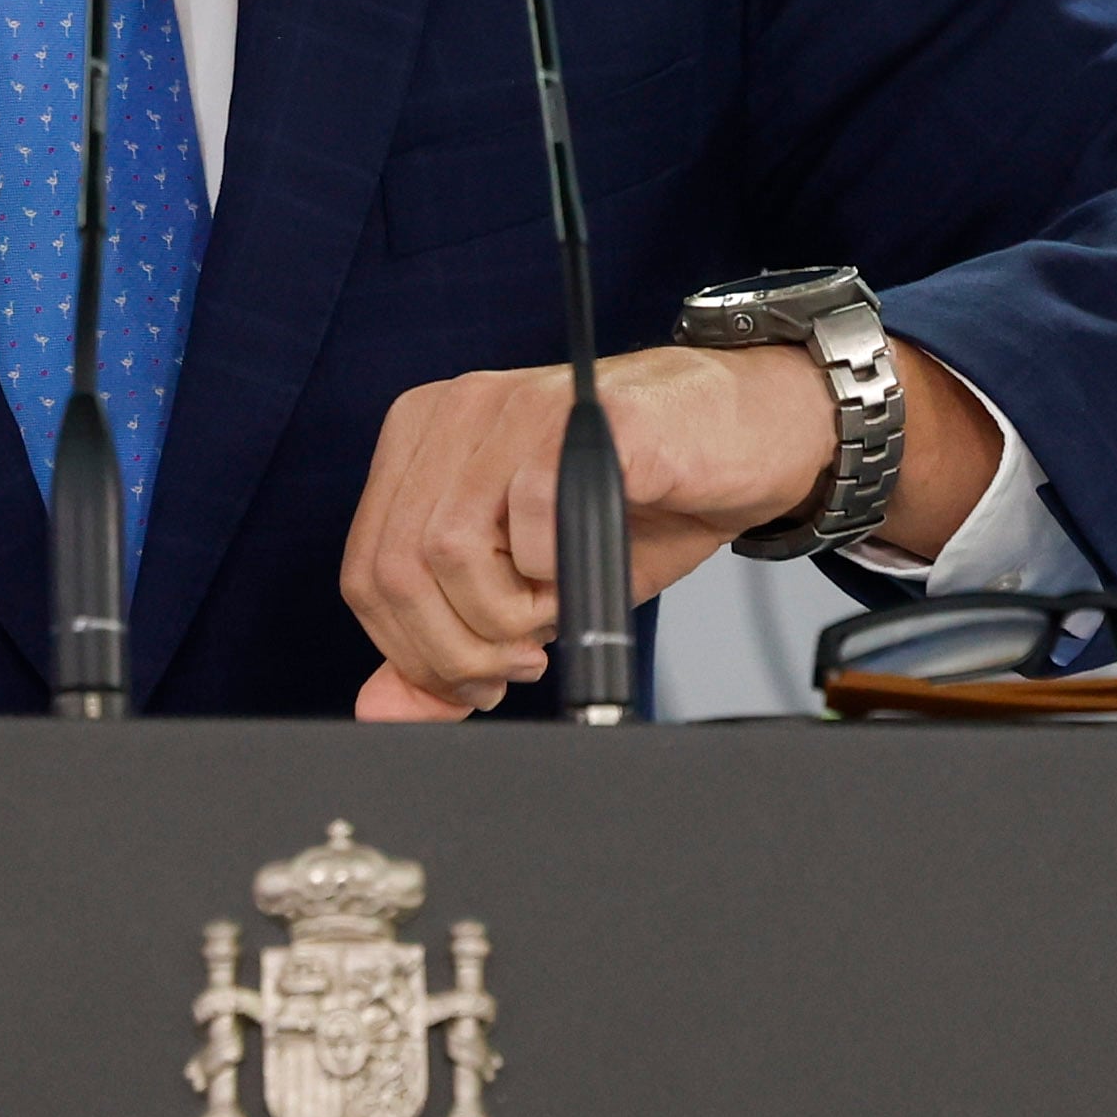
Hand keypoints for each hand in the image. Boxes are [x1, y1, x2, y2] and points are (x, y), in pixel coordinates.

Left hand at [338, 338, 1001, 718]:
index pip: (366, 569)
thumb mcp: (529, 589)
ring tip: (554, 615)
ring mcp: (516, 408)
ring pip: (450, 547)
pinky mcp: (584, 422)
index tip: (474, 679)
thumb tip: (376, 709)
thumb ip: (449, 642)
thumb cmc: (641, 502)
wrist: (749, 438)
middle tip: (519, 663)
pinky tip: (585, 570)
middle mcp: (457, 413)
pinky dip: (555, 570)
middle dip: (456, 648)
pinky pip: (532, 516)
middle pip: (398, 567)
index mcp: (424, 441)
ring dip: (507, 614)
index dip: (413, 650)